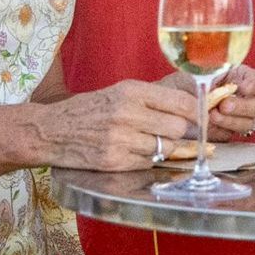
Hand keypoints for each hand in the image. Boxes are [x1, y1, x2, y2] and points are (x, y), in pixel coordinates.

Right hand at [35, 80, 198, 170]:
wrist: (50, 130)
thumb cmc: (91, 109)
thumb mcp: (121, 92)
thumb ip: (155, 99)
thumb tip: (196, 109)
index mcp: (132, 91)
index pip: (183, 103)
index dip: (199, 113)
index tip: (203, 117)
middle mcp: (127, 114)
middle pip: (180, 128)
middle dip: (184, 132)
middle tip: (179, 132)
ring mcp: (121, 139)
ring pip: (167, 148)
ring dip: (166, 147)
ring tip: (150, 140)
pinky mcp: (115, 161)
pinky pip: (149, 162)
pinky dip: (148, 159)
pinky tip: (134, 151)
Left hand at [155, 66, 254, 137]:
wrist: (162, 107)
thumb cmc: (178, 86)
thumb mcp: (193, 75)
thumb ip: (211, 80)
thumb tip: (223, 90)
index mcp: (238, 78)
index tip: (244, 87)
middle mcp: (241, 98)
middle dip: (243, 106)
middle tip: (224, 105)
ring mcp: (235, 117)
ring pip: (249, 123)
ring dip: (231, 120)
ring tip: (211, 115)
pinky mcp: (225, 133)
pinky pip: (232, 135)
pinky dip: (221, 131)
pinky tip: (208, 126)